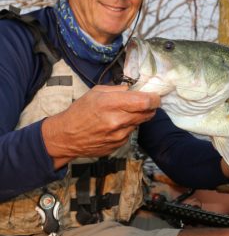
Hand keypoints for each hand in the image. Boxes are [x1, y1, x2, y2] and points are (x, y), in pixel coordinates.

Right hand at [41, 84, 159, 168]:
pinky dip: (128, 127)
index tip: (154, 97)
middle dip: (150, 107)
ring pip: (140, 123)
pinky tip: (115, 125)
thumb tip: (133, 90)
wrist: (66, 137)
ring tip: (124, 114)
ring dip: (137, 117)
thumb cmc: (80, 111)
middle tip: (145, 103)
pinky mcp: (118, 145)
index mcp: (111, 103)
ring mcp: (119, 136)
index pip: (145, 102)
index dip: (154, 99)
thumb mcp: (96, 92)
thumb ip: (117, 89)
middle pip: (148, 113)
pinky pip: (131, 133)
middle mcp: (118, 120)